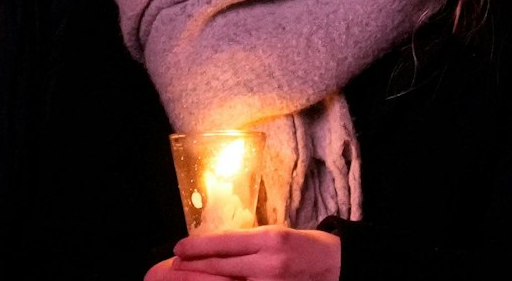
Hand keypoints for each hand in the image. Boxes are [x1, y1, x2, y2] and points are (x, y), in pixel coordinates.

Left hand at [146, 227, 340, 280]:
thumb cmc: (310, 249)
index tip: (179, 248)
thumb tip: (214, 248)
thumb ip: (249, 243)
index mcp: (270, 239)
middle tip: (170, 267)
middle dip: (190, 269)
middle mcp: (268, 264)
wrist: (341, 268)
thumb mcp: (279, 235)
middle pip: (219, 267)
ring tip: (180, 279)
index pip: (224, 242)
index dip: (197, 246)